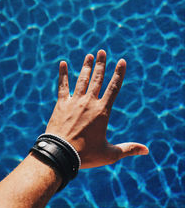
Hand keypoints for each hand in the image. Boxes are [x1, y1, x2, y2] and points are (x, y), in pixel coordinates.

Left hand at [45, 50, 148, 168]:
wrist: (61, 154)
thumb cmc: (86, 155)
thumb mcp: (110, 154)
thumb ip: (128, 149)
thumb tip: (146, 150)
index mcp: (102, 111)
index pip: (113, 88)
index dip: (119, 74)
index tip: (121, 61)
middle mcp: (89, 102)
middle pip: (97, 79)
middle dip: (101, 64)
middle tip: (102, 51)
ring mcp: (74, 102)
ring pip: (82, 80)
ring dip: (86, 67)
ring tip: (89, 55)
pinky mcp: (61, 104)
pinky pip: (63, 86)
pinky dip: (63, 74)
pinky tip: (63, 63)